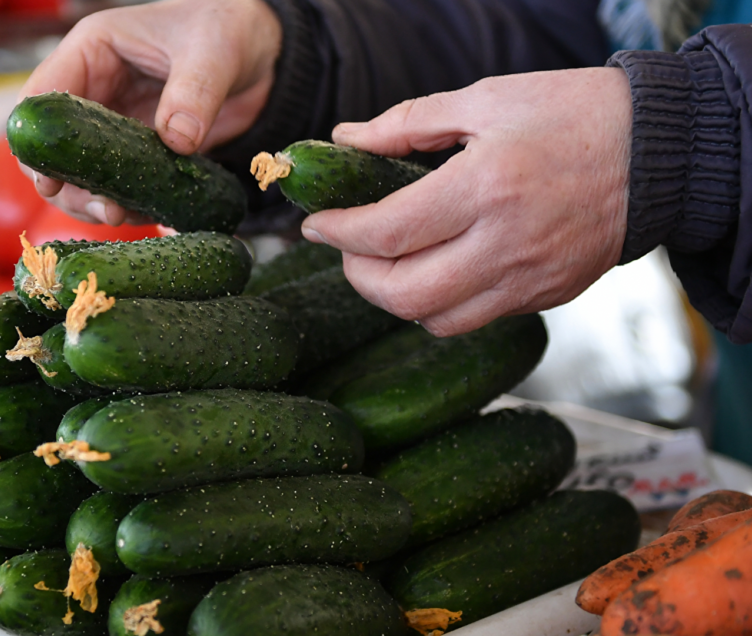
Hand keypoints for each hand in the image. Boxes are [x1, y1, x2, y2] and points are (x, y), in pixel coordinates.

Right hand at [16, 0, 281, 225]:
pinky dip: (127, 204)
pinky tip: (147, 214)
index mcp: (93, 51)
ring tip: (125, 215)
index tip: (51, 180)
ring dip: (94, 201)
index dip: (37, 142)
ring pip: (81, 174)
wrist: (261, 56)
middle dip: (67, 185)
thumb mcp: (213, 52)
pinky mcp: (138, 152)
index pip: (42, 98)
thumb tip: (177, 141)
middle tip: (103, 208)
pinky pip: (119, 185)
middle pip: (54, 147)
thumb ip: (196, 92)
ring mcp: (113, 125)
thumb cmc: (227, 29)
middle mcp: (94, 91)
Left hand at [302, 68, 631, 335]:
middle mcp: (506, 245)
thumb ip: (405, 124)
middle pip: (403, 295)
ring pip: (436, 320)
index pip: (387, 233)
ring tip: (388, 261)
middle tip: (348, 247)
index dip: (338, 233)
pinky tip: (436, 268)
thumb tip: (344, 141)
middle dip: (358, 275)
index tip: (316, 222)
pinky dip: (440, 304)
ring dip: (396, 297)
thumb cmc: (574, 114)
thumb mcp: (484, 100)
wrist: (662, 152)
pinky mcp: (547, 297)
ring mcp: (530, 279)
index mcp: (487, 188)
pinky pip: (475, 320)